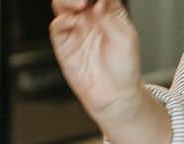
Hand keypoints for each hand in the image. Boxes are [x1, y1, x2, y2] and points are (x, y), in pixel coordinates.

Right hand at [50, 0, 142, 120]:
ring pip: (62, 6)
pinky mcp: (64, 47)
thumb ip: (110, 15)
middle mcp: (88, 18)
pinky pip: (57, 28)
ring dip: (67, 1)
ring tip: (80, 4)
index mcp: (106, 11)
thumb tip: (97, 3)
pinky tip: (72, 20)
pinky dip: (61, 21)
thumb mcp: (126, 36)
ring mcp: (75, 31)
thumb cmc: (125, 68)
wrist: (116, 95)